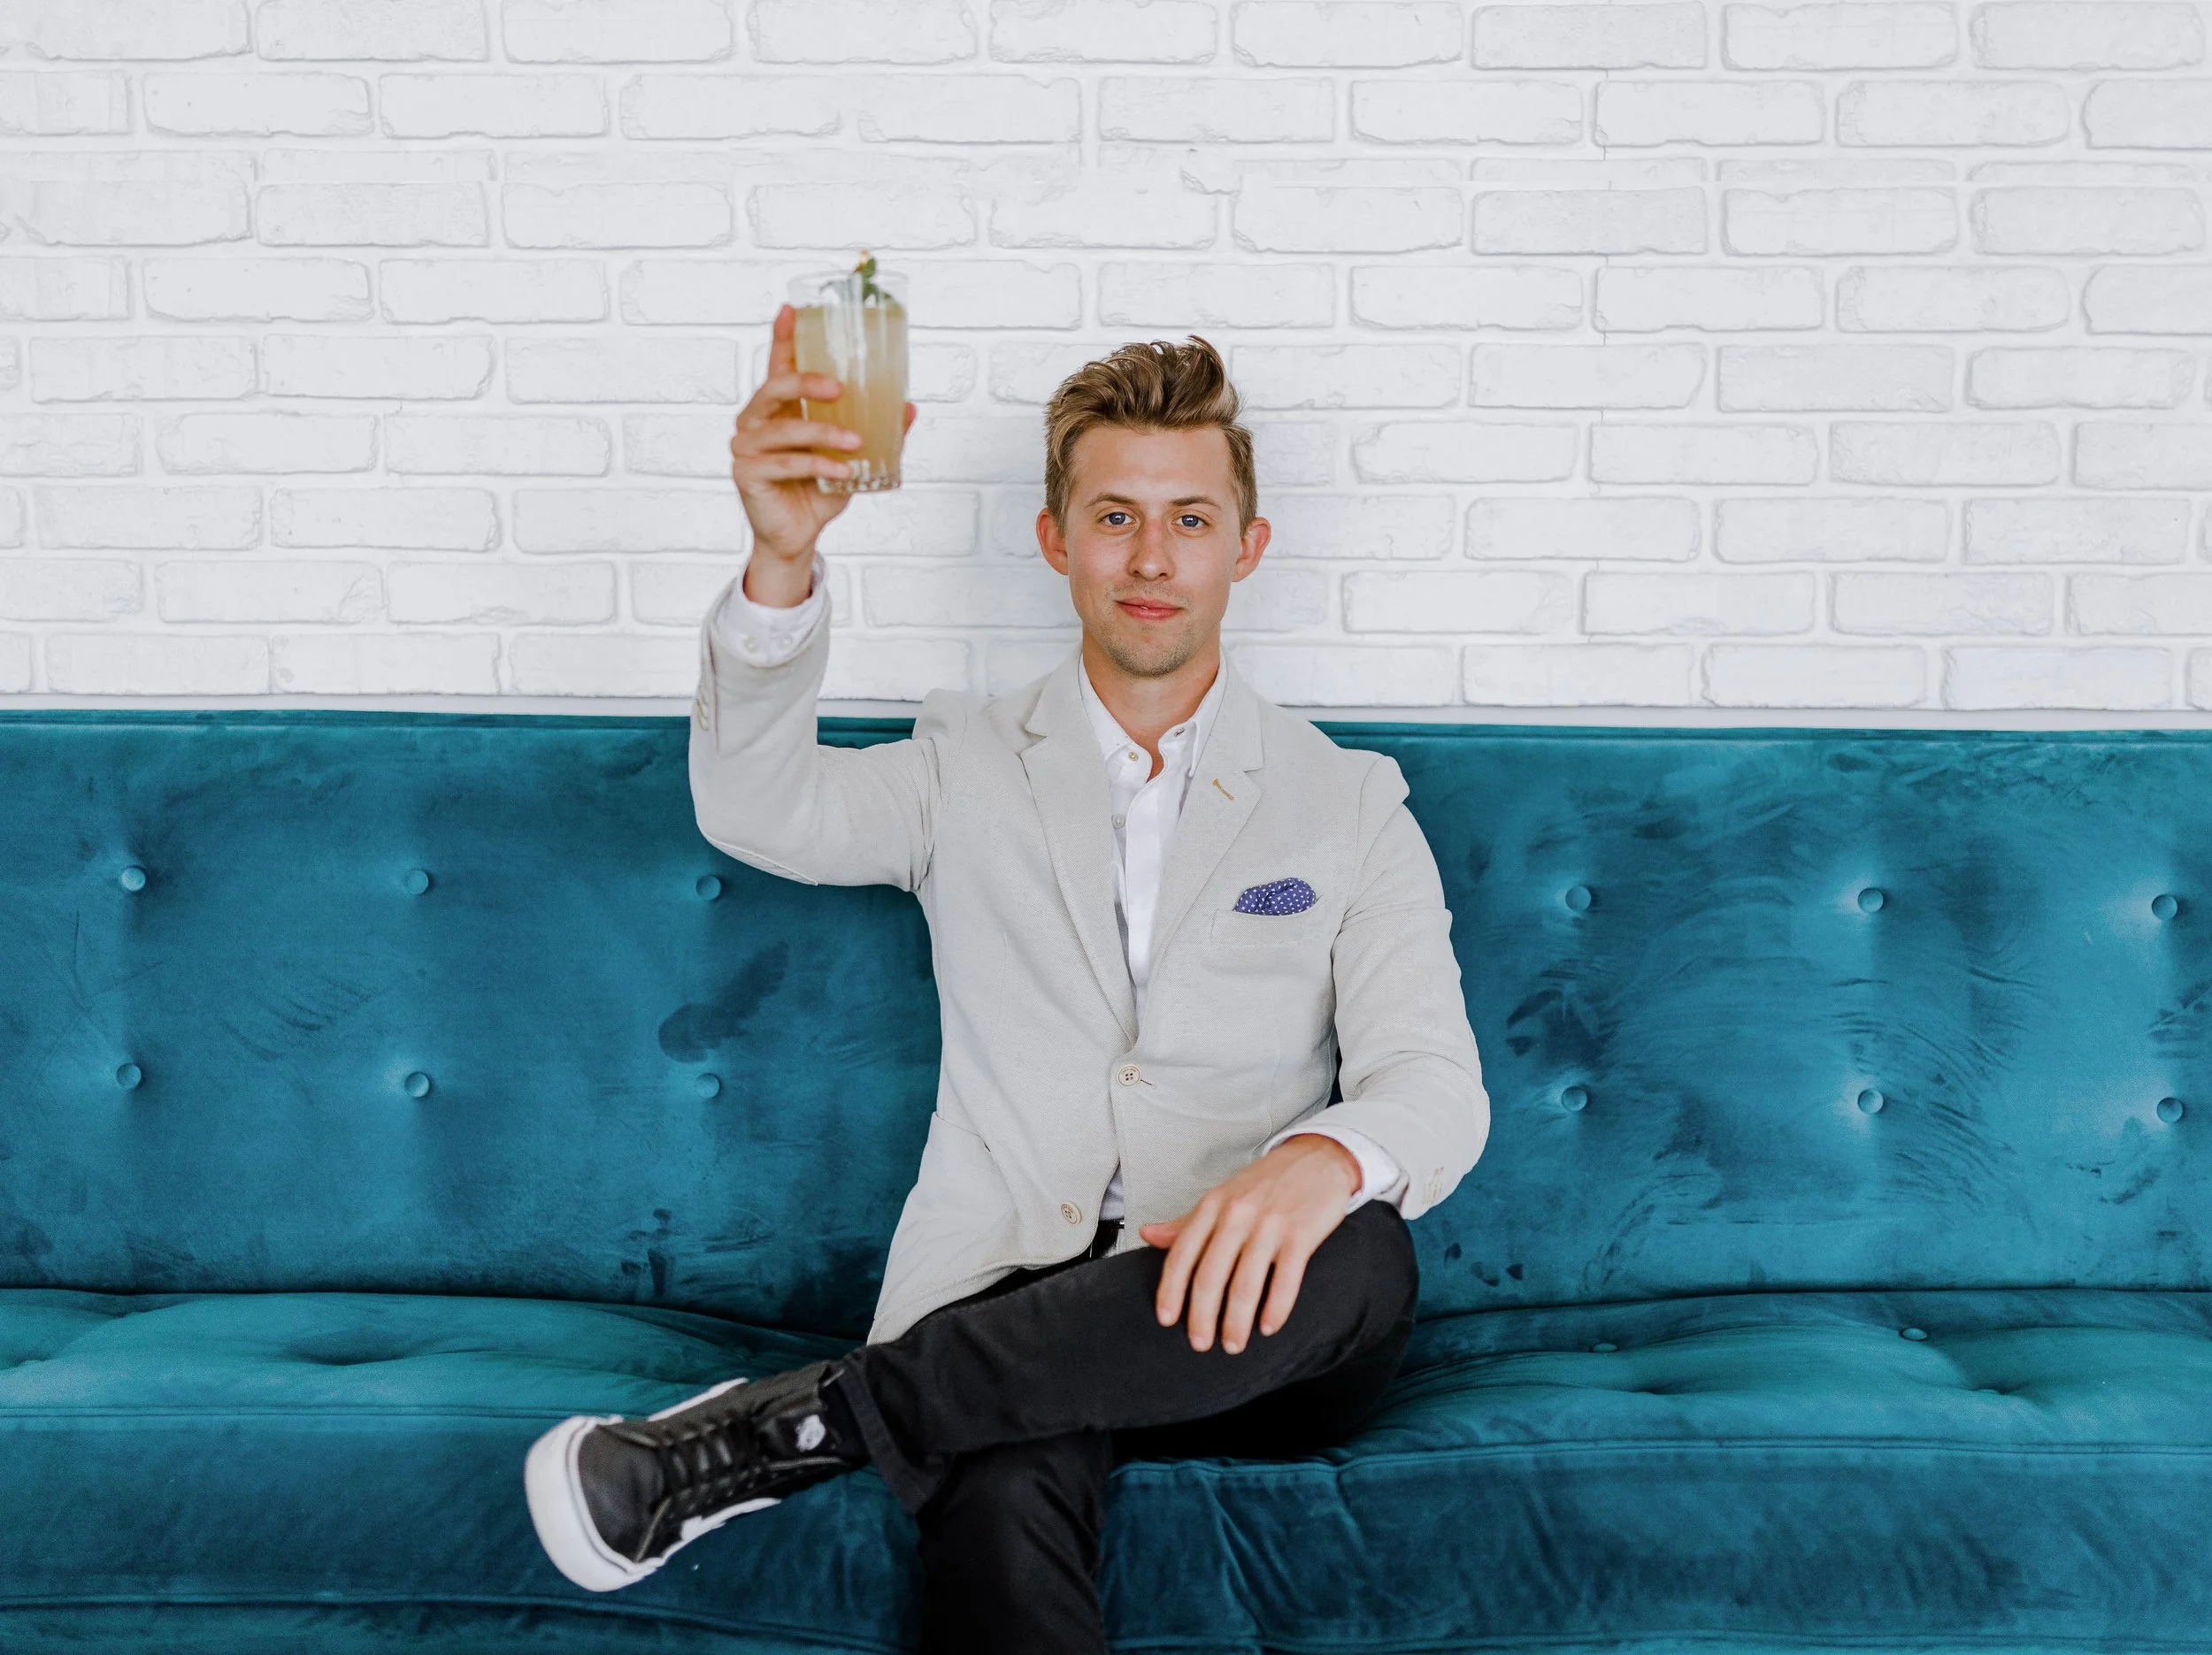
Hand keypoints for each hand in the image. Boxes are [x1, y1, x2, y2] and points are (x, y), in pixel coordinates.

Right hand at [728, 303, 916, 602]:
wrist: (797, 537)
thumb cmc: (818, 491)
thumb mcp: (852, 459)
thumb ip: (877, 432)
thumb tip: (909, 407)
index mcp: (777, 409)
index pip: (778, 366)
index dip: (782, 337)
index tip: (791, 309)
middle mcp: (755, 421)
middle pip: (774, 388)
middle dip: (806, 382)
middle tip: (839, 387)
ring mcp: (747, 447)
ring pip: (785, 430)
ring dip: (823, 434)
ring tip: (856, 442)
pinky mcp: (747, 474)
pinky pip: (787, 465)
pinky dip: (818, 466)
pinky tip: (843, 473)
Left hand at [1139, 1135, 1360, 1354]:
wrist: (1317, 1158)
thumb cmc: (1264, 1183)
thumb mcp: (1222, 1197)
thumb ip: (1186, 1222)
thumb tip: (1147, 1235)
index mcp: (1213, 1205)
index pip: (1182, 1254)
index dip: (1171, 1290)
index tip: (1166, 1320)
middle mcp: (1237, 1214)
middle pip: (1210, 1275)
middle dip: (1202, 1316)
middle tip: (1200, 1344)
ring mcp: (1270, 1224)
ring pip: (1245, 1283)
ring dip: (1237, 1322)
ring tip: (1233, 1345)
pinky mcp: (1301, 1234)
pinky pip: (1286, 1279)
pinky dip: (1276, 1308)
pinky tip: (1269, 1327)